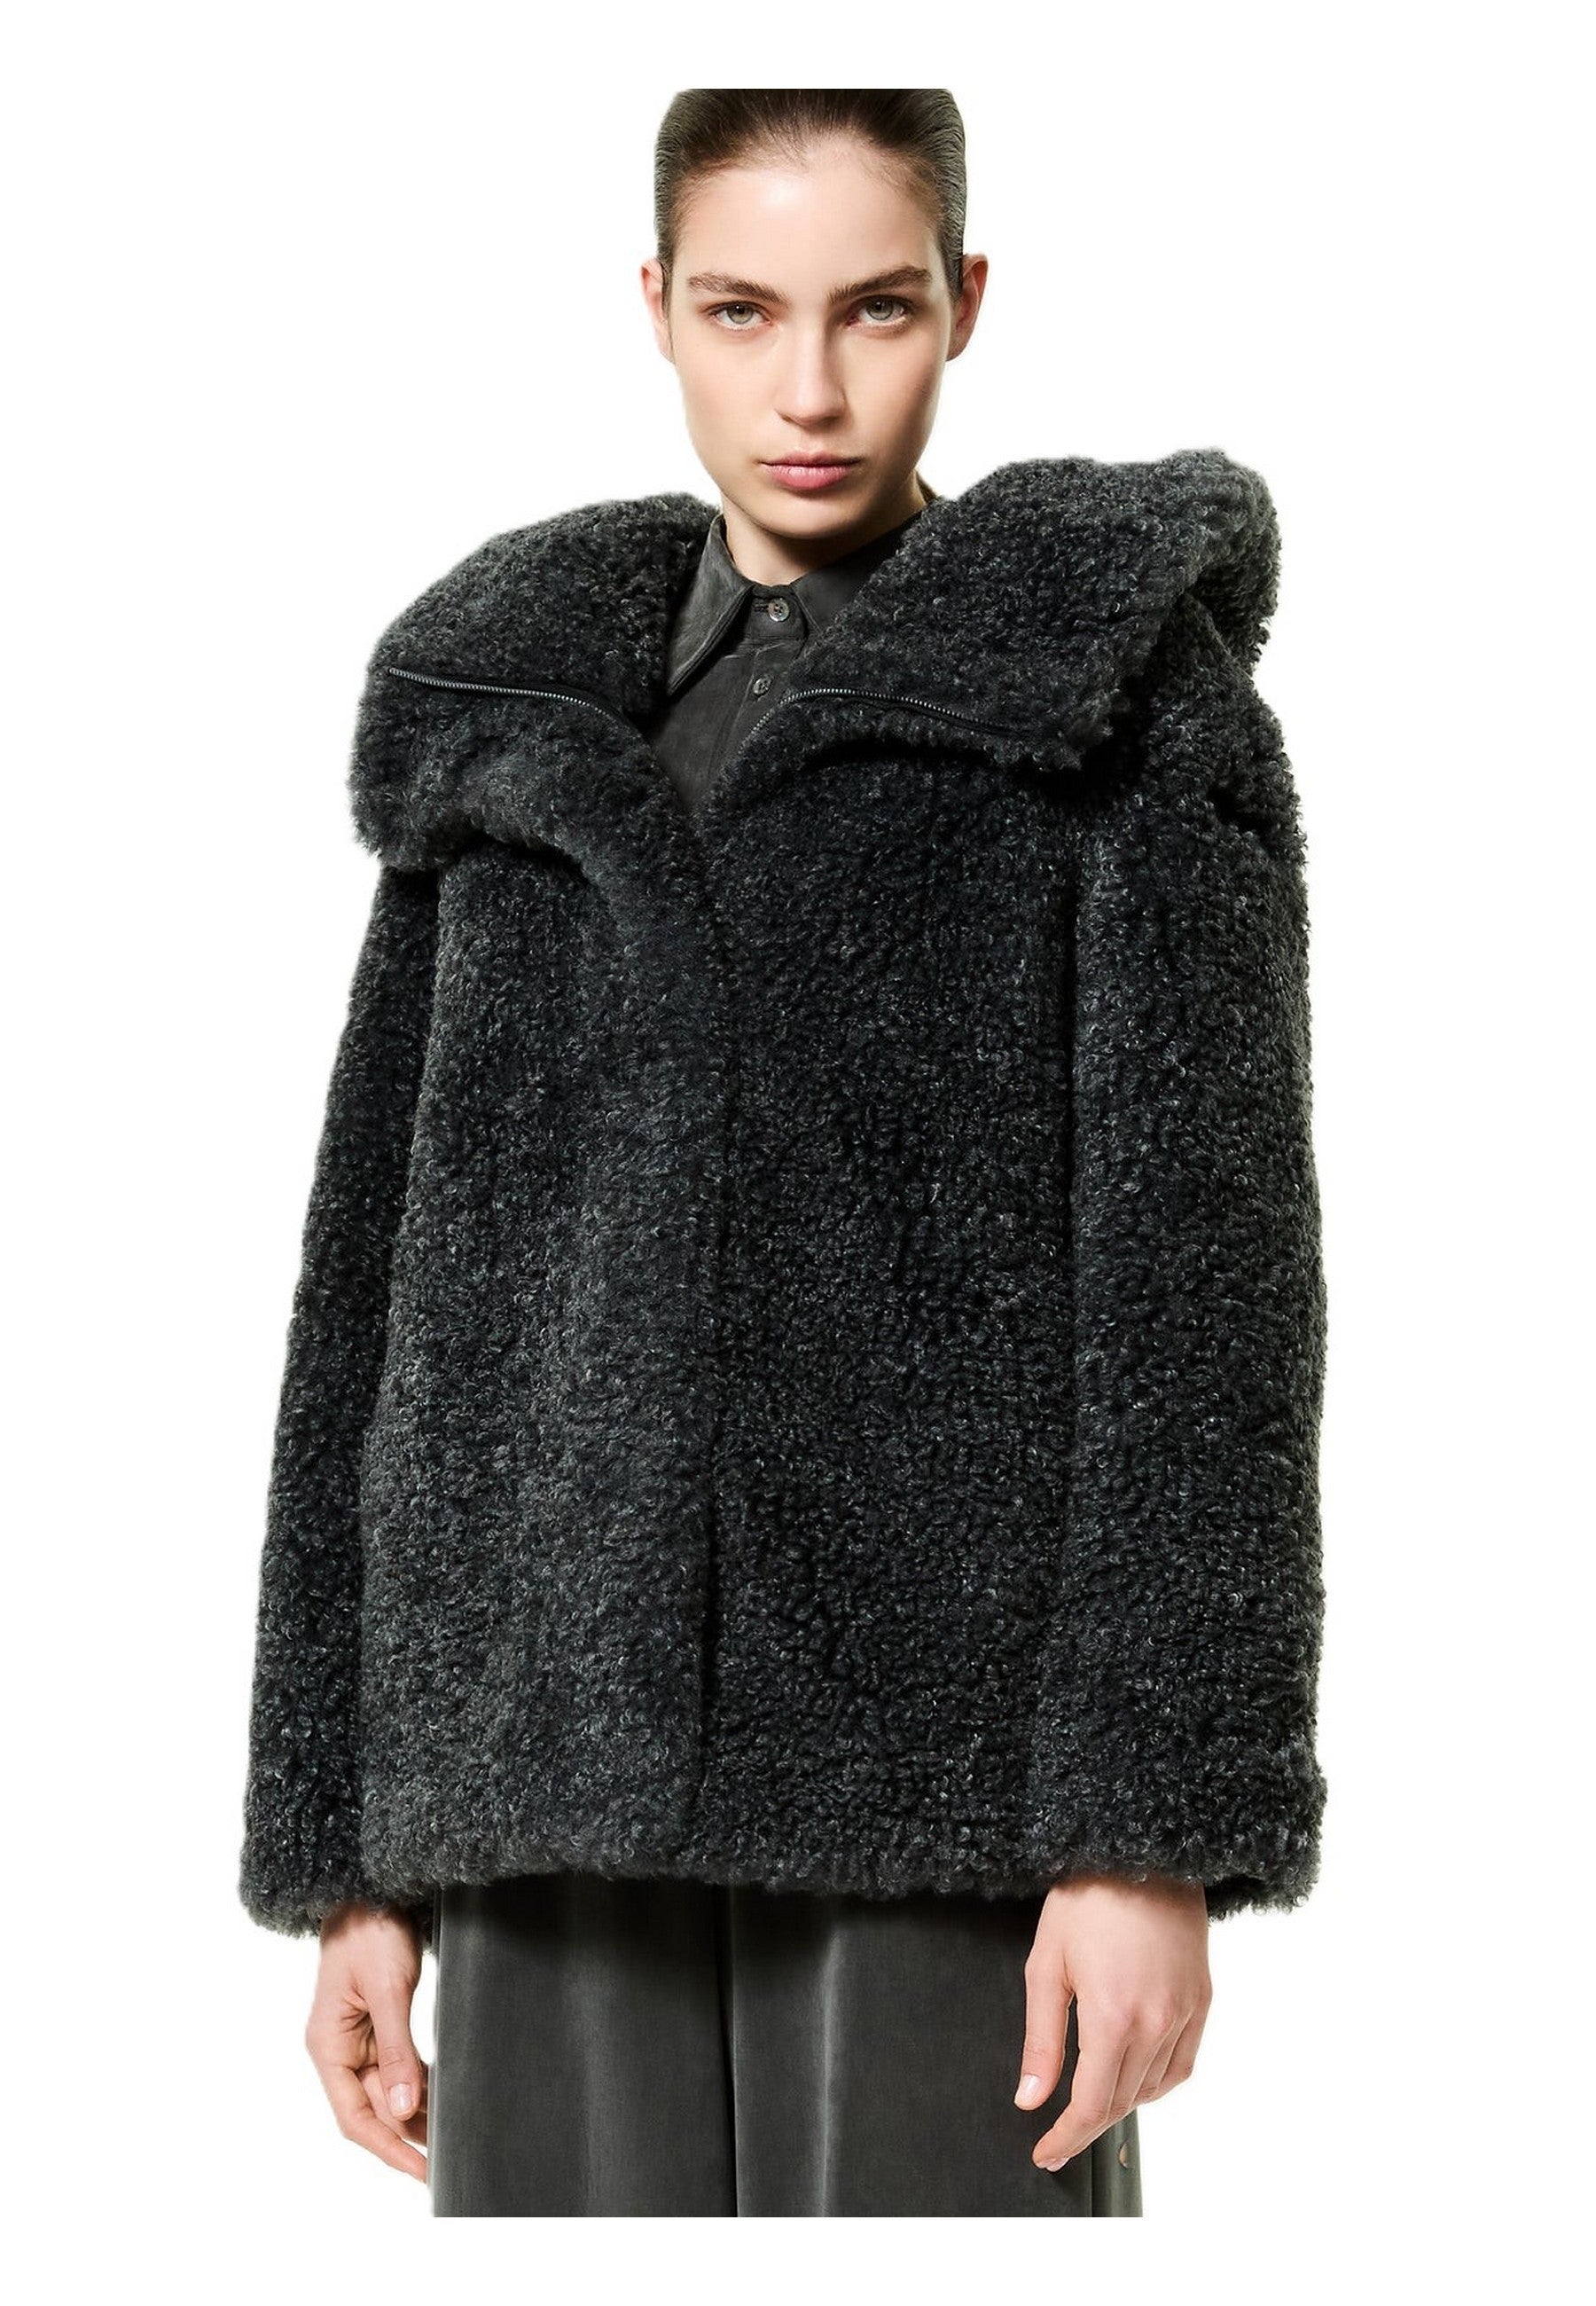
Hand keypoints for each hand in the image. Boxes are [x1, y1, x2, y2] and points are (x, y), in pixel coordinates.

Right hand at [305, 1901, 429, 2179]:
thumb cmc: (370, 1930)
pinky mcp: (378, 2024)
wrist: (372, 1888)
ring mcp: (358, 2038)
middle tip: (451, 2155)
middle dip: (410, 2133)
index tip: (421, 2170)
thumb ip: (396, 2051)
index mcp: (328, 2046)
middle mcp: (339, 2049)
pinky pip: (397, 2066)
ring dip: (417, 2111)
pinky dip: (419, 2083)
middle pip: (374, 2108)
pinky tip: (443, 2095)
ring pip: (388, 2090)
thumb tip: (404, 2109)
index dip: (388, 2148)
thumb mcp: (387, 1990)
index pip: (355, 2117)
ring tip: (454, 2133)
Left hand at [1014, 1872, 1210, 2171]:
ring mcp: (1185, 2012)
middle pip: (1123, 2101)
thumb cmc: (1087, 1897)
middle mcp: (1156, 2022)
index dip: (1067, 2136)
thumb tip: (1031, 2097)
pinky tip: (1134, 2077)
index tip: (1046, 2152)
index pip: (1093, 2104)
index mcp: (1113, 2016)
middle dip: (1087, 2125)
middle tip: (1057, 2136)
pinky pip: (1182, 2064)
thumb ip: (1040, 2039)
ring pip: (1153, 2088)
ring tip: (1089, 2103)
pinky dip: (1157, 2082)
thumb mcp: (1046, 1965)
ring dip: (1121, 2104)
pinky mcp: (1202, 1999)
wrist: (1142, 1849)